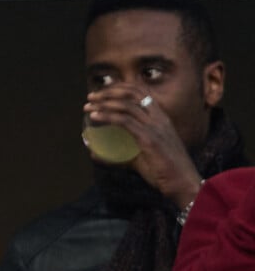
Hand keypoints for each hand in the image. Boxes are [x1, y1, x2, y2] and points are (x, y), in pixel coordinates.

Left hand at [84, 85, 201, 206]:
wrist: (181, 182)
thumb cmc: (163, 171)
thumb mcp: (140, 158)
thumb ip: (121, 154)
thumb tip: (96, 154)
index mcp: (161, 117)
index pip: (141, 92)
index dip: (120, 88)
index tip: (102, 92)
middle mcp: (159, 118)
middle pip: (132, 94)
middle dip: (109, 91)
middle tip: (91, 97)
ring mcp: (155, 126)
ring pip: (126, 106)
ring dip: (104, 103)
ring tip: (88, 107)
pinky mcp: (149, 138)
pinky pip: (125, 122)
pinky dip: (107, 117)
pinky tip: (95, 117)